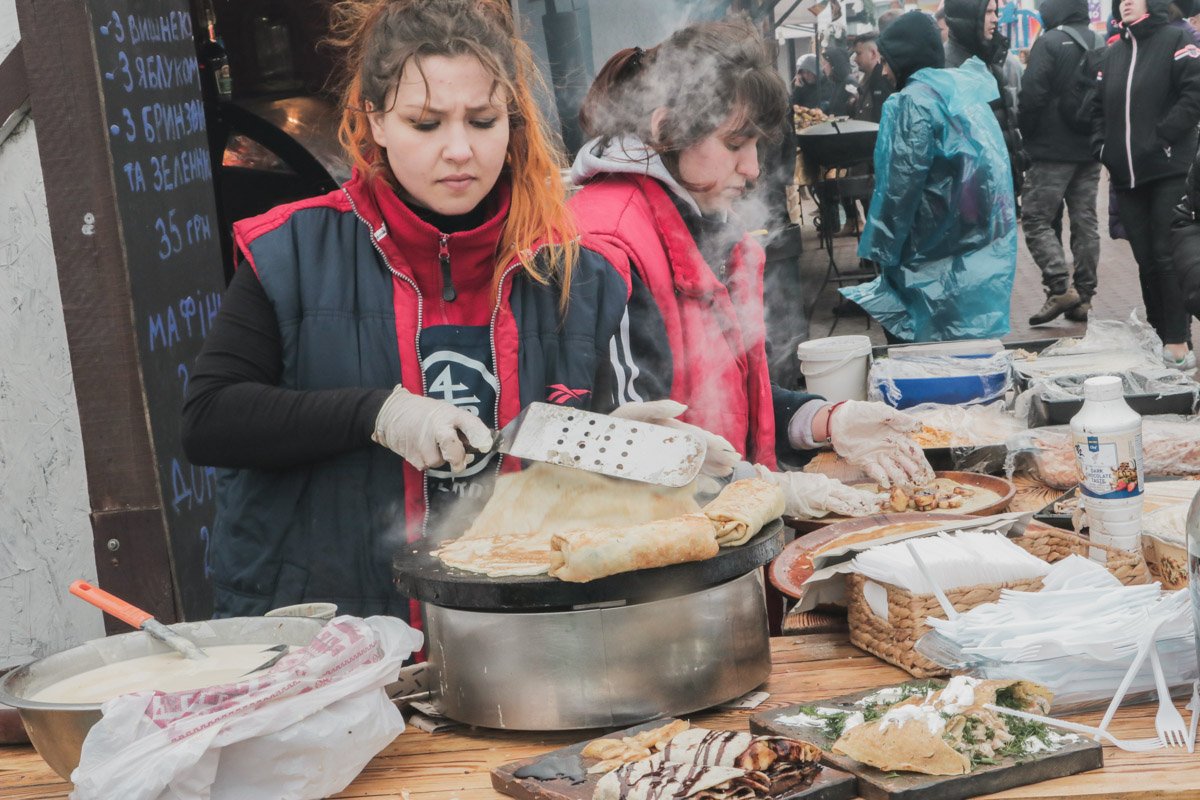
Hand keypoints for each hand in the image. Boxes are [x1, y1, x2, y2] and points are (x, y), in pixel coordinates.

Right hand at [371, 386, 493, 471]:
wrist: (392, 414)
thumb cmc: (426, 414)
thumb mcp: (446, 412)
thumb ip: (462, 428)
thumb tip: (480, 447)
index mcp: (449, 414)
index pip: (469, 424)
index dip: (479, 436)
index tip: (485, 445)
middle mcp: (437, 427)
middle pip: (453, 451)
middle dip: (458, 458)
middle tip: (459, 461)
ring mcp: (422, 443)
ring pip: (440, 463)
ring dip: (440, 458)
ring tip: (432, 444)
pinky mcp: (412, 456)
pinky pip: (427, 466)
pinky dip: (427, 460)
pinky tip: (421, 448)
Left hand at [611, 400, 741, 476]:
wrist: (589, 449)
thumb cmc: (611, 427)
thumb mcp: (632, 413)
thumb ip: (656, 408)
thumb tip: (684, 407)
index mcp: (666, 430)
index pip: (695, 436)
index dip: (713, 442)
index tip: (729, 448)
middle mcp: (667, 446)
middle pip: (697, 451)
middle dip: (716, 456)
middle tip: (734, 462)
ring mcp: (662, 462)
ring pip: (692, 464)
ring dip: (710, 468)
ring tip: (727, 471)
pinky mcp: (654, 477)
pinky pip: (679, 479)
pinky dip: (694, 481)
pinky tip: (708, 484)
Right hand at [755, 465, 883, 518]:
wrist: (776, 487)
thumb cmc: (787, 489)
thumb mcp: (805, 488)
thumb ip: (818, 494)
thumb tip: (827, 498)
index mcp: (825, 485)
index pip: (847, 491)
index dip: (862, 496)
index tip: (875, 499)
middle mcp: (828, 486)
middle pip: (853, 493)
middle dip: (870, 498)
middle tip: (886, 499)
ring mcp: (825, 491)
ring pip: (850, 497)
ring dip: (865, 502)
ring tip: (880, 505)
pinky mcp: (820, 498)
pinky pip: (839, 504)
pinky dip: (851, 507)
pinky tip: (862, 509)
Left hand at [828, 400, 934, 487]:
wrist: (837, 420)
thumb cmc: (859, 412)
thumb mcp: (881, 411)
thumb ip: (899, 419)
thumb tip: (919, 425)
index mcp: (897, 437)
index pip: (913, 452)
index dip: (922, 462)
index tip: (929, 473)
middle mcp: (889, 449)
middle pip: (905, 464)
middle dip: (914, 474)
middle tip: (921, 483)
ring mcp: (877, 456)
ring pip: (892, 470)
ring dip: (900, 478)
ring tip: (907, 486)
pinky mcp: (864, 461)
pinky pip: (875, 471)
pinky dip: (881, 477)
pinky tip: (886, 483)